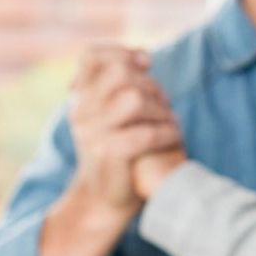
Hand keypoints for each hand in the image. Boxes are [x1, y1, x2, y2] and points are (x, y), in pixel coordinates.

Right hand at [67, 45, 183, 218]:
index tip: (147, 62)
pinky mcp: (110, 155)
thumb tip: (143, 60)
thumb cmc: (115, 158)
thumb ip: (116, 92)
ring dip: (160, 109)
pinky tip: (175, 137)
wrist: (102, 203)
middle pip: (120, 74)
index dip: (121, 52)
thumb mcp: (107, 120)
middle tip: (165, 103)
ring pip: (134, 99)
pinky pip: (146, 133)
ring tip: (171, 121)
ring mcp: (93, 134)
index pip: (90, 57)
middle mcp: (82, 113)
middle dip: (150, 85)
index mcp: (79, 100)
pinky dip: (167, 133)